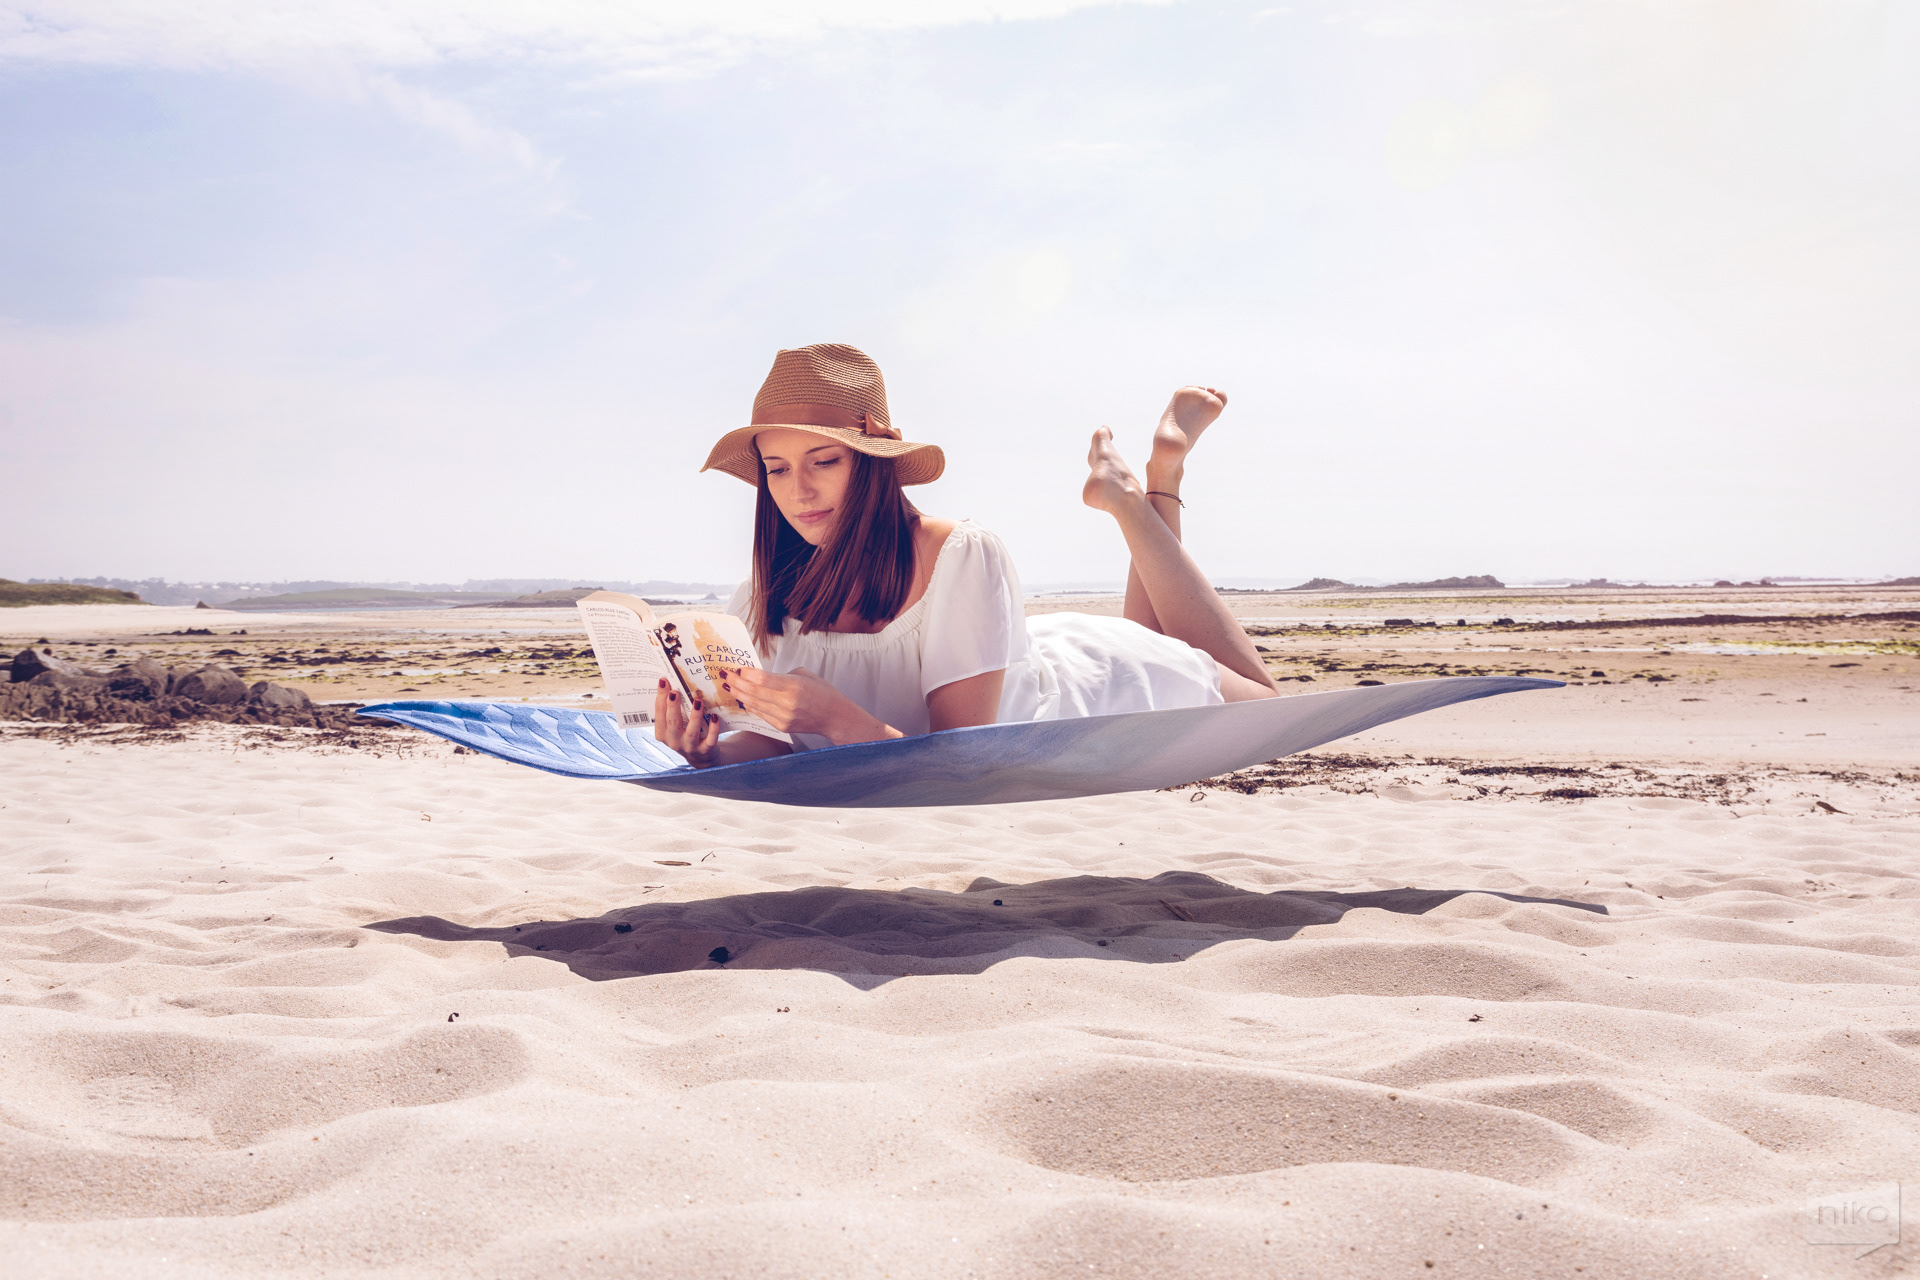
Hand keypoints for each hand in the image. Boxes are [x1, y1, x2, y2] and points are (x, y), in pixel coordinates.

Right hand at [652, 677, 723, 765]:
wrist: (701, 757)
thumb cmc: (685, 733)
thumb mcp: (674, 725)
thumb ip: (672, 709)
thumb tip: (672, 684)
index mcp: (663, 733)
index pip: (659, 714)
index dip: (660, 697)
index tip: (663, 681)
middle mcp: (674, 741)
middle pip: (672, 723)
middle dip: (673, 706)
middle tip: (675, 691)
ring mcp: (690, 747)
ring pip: (691, 732)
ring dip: (694, 716)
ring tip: (698, 701)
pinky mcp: (706, 750)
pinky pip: (710, 740)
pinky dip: (713, 728)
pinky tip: (714, 716)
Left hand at [724, 665, 900, 744]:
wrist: (833, 716)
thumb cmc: (821, 691)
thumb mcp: (804, 675)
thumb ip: (781, 675)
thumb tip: (760, 676)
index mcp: (794, 686)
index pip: (762, 679)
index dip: (746, 673)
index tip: (736, 668)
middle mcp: (787, 703)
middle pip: (754, 691)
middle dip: (736, 682)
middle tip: (725, 675)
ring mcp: (783, 716)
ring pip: (753, 704)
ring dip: (739, 694)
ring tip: (729, 686)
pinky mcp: (781, 726)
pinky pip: (760, 713)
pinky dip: (749, 705)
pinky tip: (742, 697)